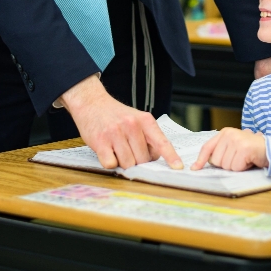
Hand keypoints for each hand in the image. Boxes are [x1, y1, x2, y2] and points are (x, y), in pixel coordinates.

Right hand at [61, 75, 182, 170]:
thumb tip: (155, 159)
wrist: (91, 103)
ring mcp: (115, 133)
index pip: (161, 141)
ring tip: (117, 149)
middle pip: (143, 160)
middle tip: (129, 151)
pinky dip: (109, 162)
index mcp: (145, 120)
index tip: (178, 167)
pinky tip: (107, 150)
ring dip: (122, 162)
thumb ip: (148, 137)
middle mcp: (131, 125)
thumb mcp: (136, 119)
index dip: (170, 156)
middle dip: (137, 161)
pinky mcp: (100, 142)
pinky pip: (111, 164)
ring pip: (127, 164)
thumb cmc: (116, 115)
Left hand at [191, 128, 267, 171]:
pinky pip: (236, 167)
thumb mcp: (234, 146)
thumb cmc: (251, 150)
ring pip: (226, 165)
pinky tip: (249, 161)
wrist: (270, 148)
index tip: (195, 168)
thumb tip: (206, 163)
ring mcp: (236, 141)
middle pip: (216, 160)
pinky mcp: (243, 149)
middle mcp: (228, 134)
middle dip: (226, 164)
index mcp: (224, 133)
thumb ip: (221, 151)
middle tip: (238, 159)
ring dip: (236, 167)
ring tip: (244, 159)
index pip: (207, 147)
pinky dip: (243, 168)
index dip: (200, 159)